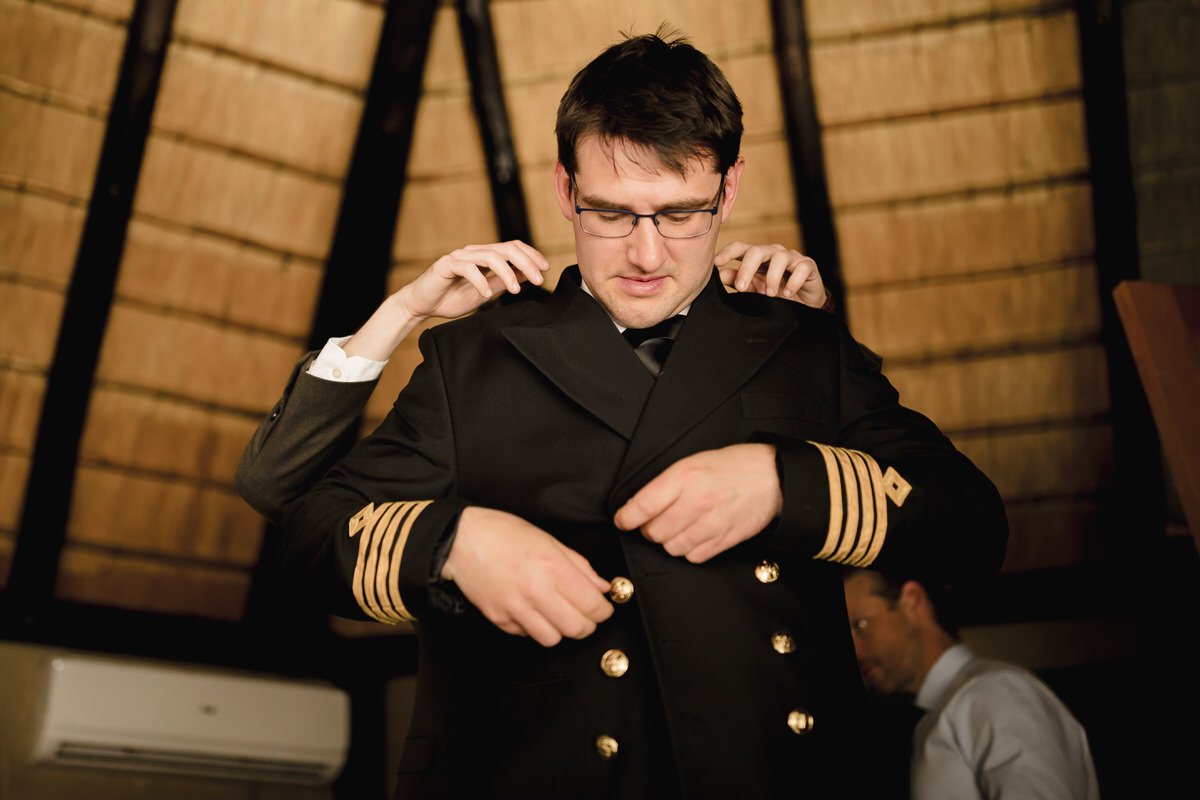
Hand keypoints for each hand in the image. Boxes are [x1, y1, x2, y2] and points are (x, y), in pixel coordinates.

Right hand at [343, 241, 548, 360]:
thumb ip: (502, 282)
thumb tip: (526, 275)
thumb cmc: (450, 298)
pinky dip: (481, 280)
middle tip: (539, 280)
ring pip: (490, 256)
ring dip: (508, 273)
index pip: (513, 248)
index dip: (531, 255)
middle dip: (527, 262)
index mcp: (484, 257)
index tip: (545, 269)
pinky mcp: (446, 265)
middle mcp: (474, 252)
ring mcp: (460, 256)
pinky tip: (487, 294)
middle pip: (507, 248)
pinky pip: (468, 268)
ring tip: (516, 290)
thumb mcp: (484, 292)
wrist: (421, 305)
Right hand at [442, 506, 612, 646]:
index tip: (603, 608)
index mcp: (552, 567)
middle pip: (576, 628)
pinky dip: (534, 627)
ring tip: (558, 614)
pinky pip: (527, 635)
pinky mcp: (499, 618)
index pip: (592, 604)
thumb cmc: (504, 534)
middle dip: (587, 624)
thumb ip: (579, 566)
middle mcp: (535, 591)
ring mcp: (515, 608)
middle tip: (586, 615)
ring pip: (552, 639)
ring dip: (560, 630)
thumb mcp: (549, 540)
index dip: (604, 611)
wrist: (461, 540)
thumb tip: (601, 586)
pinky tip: (533, 610)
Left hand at [614, 444, 782, 562]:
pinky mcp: (724, 540)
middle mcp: (697, 501)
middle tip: (657, 521)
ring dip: (670, 541)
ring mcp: (712, 523)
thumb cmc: (731, 467)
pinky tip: (696, 535)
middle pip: (655, 532)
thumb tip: (640, 507)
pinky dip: (689, 550)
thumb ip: (667, 484)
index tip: (622, 521)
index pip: (644, 505)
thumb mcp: (694, 462)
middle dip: (650, 529)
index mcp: (686, 476)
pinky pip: (693, 557)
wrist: (772, 477)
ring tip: (679, 528)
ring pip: (672, 548)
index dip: (627, 518)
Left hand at [715, 241, 826, 307]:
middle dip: (747, 269)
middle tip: (741, 288)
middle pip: (758, 250)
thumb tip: (718, 275)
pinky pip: (801, 267)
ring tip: (769, 294)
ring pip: (780, 257)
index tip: (716, 263)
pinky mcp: (808, 266)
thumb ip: (737, 281)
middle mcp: (772, 253)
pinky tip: (788, 293)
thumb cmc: (775, 293)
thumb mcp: (753, 289)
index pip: (740, 248)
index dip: (728, 252)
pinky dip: (794, 281)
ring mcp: (791, 258)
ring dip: (772, 277)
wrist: (803, 304)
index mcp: (756, 257)